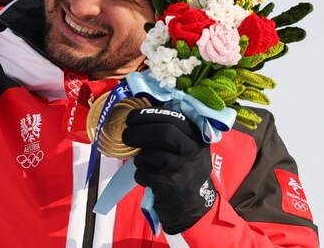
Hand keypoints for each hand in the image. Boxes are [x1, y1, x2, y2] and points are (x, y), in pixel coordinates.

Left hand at [122, 107, 215, 233]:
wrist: (193, 208)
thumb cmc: (184, 173)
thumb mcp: (187, 150)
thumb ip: (172, 133)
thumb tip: (137, 119)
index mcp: (197, 138)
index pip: (173, 118)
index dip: (148, 115)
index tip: (131, 117)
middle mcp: (193, 151)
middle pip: (163, 132)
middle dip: (138, 132)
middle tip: (125, 135)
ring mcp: (182, 168)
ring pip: (149, 154)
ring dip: (140, 159)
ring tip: (144, 164)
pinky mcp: (169, 184)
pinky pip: (143, 173)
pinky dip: (140, 175)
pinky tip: (149, 179)